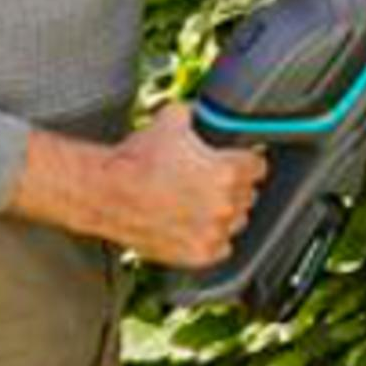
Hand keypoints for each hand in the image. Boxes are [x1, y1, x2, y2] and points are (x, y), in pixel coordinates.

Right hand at [101, 104, 266, 266]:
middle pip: (249, 195)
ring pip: (236, 222)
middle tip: (210, 180)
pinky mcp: (198, 254)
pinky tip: (193, 224)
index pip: (259, 166)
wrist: (107, 193)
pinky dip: (210, 237)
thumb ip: (197, 115)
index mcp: (228, 171)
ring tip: (199, 203)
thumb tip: (204, 110)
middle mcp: (226, 205)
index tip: (239, 160)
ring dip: (224, 213)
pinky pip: (220, 247)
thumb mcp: (172, 118)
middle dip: (234, 186)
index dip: (247, 160)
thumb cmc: (136, 160)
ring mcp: (213, 233)